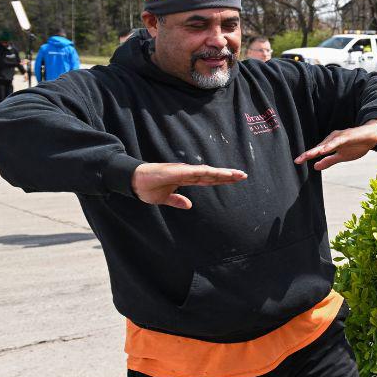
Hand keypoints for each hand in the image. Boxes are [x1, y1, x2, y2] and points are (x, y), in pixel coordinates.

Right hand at [131, 163, 246, 208]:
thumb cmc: (147, 187)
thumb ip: (177, 200)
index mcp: (186, 179)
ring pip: (205, 172)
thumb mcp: (165, 198)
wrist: (132, 181)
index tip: (236, 179)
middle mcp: (187, 173)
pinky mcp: (174, 171)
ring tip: (235, 174)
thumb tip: (189, 205)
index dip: (222, 179)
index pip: (209, 179)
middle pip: (211, 174)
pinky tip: (215, 173)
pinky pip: (192, 172)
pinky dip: (204, 172)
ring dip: (220, 173)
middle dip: (227, 175)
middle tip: (243, 175)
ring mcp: (181, 171)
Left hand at [295, 120, 376, 170]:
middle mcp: (332, 139)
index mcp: (330, 144)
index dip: (307, 156)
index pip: (317, 151)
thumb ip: (329, 161)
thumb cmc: (356, 145)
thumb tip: (315, 167)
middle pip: (319, 147)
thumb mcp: (342, 156)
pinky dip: (330, 145)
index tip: (297, 162)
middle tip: (298, 160)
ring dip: (317, 150)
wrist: (372, 136)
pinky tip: (324, 150)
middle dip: (308, 154)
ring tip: (308, 156)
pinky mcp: (347, 136)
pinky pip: (337, 141)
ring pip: (326, 144)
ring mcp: (340, 137)